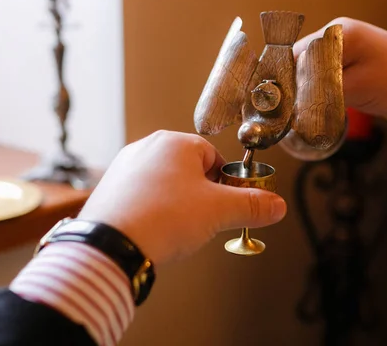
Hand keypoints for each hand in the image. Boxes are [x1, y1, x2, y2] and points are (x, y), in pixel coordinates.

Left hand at [78, 131, 286, 263]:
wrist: (112, 243)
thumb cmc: (161, 219)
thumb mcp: (218, 211)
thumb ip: (251, 205)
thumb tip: (275, 204)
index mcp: (175, 143)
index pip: (214, 157)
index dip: (226, 183)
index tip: (230, 202)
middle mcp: (147, 148)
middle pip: (188, 169)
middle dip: (200, 195)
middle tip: (202, 219)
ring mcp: (125, 167)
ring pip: (164, 183)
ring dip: (175, 203)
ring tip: (176, 227)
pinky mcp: (111, 187)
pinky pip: (141, 195)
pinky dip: (151, 209)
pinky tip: (153, 228)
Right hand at [294, 17, 386, 122]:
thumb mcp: (355, 88)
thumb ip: (319, 91)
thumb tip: (291, 102)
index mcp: (338, 32)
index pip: (297, 54)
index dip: (287, 79)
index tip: (282, 101)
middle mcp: (337, 35)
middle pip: (300, 61)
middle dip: (295, 85)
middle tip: (291, 109)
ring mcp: (342, 48)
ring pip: (308, 70)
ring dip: (305, 89)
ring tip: (303, 108)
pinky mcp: (347, 62)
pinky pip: (321, 75)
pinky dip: (317, 90)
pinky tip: (317, 103)